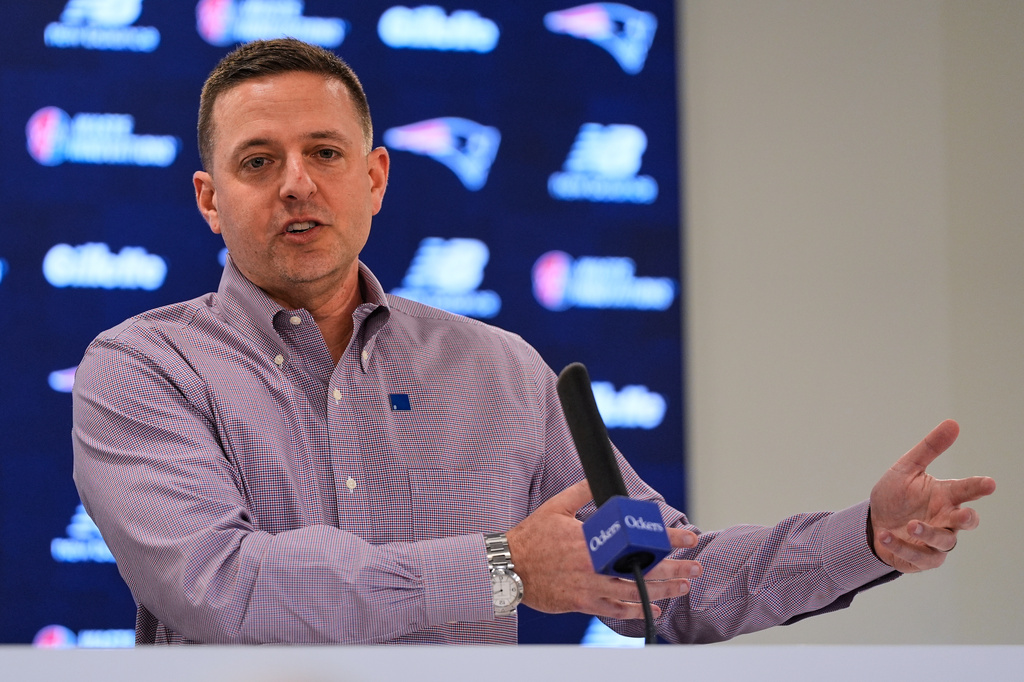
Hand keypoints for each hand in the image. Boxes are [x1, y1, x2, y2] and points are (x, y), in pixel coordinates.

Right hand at [506, 479, 701, 619]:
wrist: (507, 568)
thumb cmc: (531, 537)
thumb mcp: (554, 508)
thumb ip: (580, 493)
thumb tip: (598, 478)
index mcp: (590, 540)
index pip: (636, 540)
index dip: (665, 540)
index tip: (688, 539)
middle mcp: (593, 565)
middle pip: (641, 571)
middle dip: (673, 570)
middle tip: (696, 569)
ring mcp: (588, 586)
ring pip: (632, 593)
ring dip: (661, 591)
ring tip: (682, 588)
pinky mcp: (581, 603)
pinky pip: (613, 610)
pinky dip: (634, 611)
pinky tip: (652, 608)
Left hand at [868, 419, 995, 572]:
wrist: (872, 523)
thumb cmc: (895, 495)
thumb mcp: (907, 468)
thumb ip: (929, 448)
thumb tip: (953, 423)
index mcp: (945, 496)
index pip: (967, 490)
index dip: (978, 487)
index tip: (989, 483)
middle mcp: (945, 519)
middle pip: (966, 521)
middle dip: (967, 518)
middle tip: (963, 514)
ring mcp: (935, 541)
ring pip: (944, 542)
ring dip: (928, 534)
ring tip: (911, 525)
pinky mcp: (921, 559)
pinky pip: (918, 557)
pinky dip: (901, 547)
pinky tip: (885, 535)